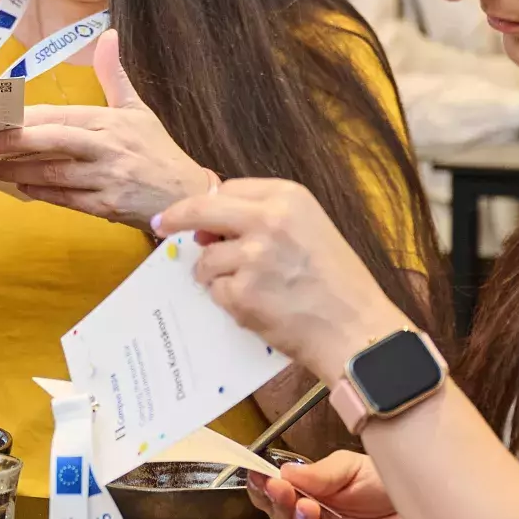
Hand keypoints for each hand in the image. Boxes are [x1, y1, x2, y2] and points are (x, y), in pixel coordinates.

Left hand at [0, 32, 215, 226]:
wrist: (187, 195)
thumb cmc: (157, 151)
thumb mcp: (138, 109)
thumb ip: (114, 75)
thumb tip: (107, 35)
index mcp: (112, 121)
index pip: (62, 115)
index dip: (28, 117)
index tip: (0, 117)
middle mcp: (109, 148)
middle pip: (54, 141)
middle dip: (16, 142)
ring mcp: (108, 178)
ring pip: (55, 174)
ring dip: (21, 171)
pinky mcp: (109, 207)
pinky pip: (67, 199)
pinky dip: (42, 193)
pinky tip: (23, 187)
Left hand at [156, 178, 405, 385]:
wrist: (358, 329)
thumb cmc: (337, 284)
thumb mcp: (309, 231)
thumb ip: (263, 220)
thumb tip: (207, 228)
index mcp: (289, 197)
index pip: (228, 189)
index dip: (206, 203)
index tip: (186, 212)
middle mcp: (269, 219)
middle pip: (200, 210)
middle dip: (176, 218)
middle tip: (161, 226)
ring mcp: (254, 256)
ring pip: (206, 260)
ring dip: (214, 276)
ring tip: (251, 290)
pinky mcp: (243, 291)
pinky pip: (215, 292)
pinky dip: (228, 302)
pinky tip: (257, 308)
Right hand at [245, 451, 417, 518]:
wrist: (429, 507)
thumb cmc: (389, 489)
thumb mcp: (351, 469)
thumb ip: (319, 474)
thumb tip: (285, 473)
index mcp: (307, 501)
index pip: (274, 500)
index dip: (262, 490)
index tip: (259, 477)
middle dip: (280, 508)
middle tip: (282, 490)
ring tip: (309, 509)